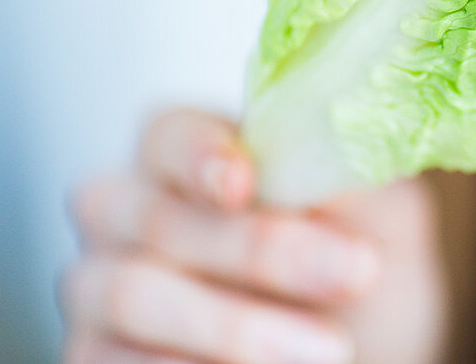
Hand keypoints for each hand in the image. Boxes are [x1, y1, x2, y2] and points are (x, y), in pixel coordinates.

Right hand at [59, 108, 447, 363]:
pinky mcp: (95, 355)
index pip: (170, 135)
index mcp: (187, 152)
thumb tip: (350, 137)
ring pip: (137, 293)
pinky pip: (115, 362)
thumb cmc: (360, 259)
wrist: (367, 343)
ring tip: (334, 348)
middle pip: (161, 218)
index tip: (246, 183)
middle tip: (357, 272)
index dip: (201, 156)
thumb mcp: (380, 212)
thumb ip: (356, 172)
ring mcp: (100, 286)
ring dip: (238, 325)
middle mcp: (125, 210)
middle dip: (262, 249)